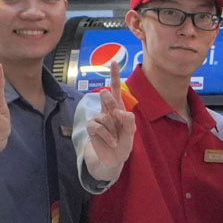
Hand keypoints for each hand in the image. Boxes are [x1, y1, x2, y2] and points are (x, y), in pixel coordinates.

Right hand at [83, 62, 136, 181]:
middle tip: (115, 114)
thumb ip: (129, 122)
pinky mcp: (91, 128)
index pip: (116, 89)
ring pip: (103, 115)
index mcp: (119, 109)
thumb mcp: (131, 135)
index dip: (114, 76)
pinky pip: (97, 126)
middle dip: (110, 101)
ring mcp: (99, 119)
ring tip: (116, 138)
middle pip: (106, 96)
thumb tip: (122, 112)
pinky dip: (106, 135)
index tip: (114, 62)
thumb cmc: (122, 146)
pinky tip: (111, 142)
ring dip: (112, 129)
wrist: (111, 160)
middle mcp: (108, 111)